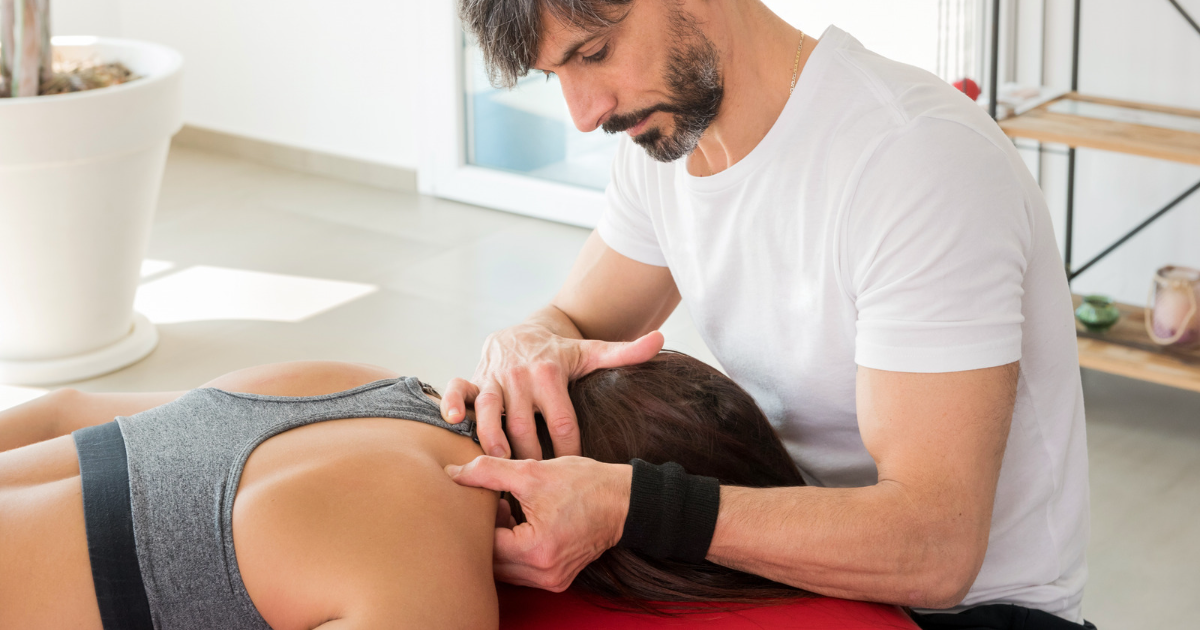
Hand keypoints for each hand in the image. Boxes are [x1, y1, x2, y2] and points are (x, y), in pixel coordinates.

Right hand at [440, 326, 662, 459]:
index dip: (568, 446)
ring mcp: (494, 377)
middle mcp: (520, 376)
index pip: (562, 418)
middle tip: (536, 480)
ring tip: (498, 459)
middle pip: (525, 422)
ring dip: (492, 434)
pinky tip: (453, 422)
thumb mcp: (592, 352)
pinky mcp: (473, 377)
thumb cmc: (562, 352)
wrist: (526, 330)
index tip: (574, 470)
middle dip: (530, 452)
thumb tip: (661, 340)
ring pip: (489, 408)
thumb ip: (625, 353)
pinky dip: (451, 402)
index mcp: (550, 373)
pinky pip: (456, 388)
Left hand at [445, 455, 631, 590]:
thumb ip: (488, 472)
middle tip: (491, 504)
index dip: (477, 519)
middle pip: (492, 562)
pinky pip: (522, 569)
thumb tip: (452, 473)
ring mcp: (552, 581)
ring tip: (507, 511)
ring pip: (505, 569)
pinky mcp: (557, 579)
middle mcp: (544, 574)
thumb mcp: (532, 471)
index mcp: (536, 551)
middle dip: (486, 533)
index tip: (480, 497)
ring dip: (499, 543)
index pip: (485, 544)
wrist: (624, 501)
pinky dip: (515, 549)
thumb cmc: (584, 484)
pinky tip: (521, 522)